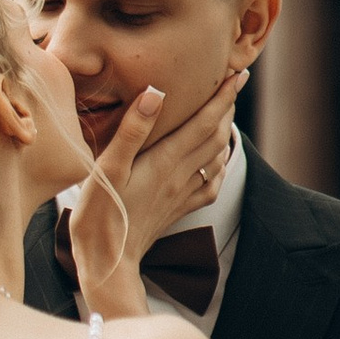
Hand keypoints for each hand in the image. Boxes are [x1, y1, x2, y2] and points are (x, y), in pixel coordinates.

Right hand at [73, 66, 245, 304]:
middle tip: (235, 83)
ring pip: (214, 157)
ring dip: (224, 132)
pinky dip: (218, 166)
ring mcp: (181, 195)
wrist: (108, 264)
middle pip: (215, 136)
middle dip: (227, 107)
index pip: (204, 122)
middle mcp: (180, 176)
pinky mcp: (176, 210)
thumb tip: (155, 93)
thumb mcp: (108, 168)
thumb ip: (132, 130)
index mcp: (166, 161)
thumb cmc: (100, 215)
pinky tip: (215, 162)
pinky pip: (209, 185)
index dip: (224, 97)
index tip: (239, 74)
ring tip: (225, 113)